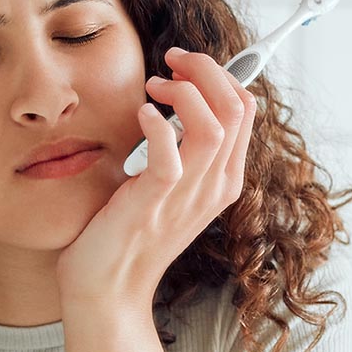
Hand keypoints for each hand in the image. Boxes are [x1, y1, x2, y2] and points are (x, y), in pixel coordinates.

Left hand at [55, 46, 255, 309]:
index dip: (217, 74)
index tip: (182, 67)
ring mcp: (189, 196)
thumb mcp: (168, 187)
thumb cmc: (128, 233)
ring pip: (215, 124)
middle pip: (237, 108)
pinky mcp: (155, 202)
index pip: (244, 109)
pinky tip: (140, 114)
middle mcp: (215, 186)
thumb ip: (182, 149)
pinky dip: (156, 124)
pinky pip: (171, 154)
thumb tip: (176, 100)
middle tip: (170, 63)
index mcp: (223, 180)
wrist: (107, 289)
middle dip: (206, 69)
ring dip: (185, 91)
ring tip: (154, 88)